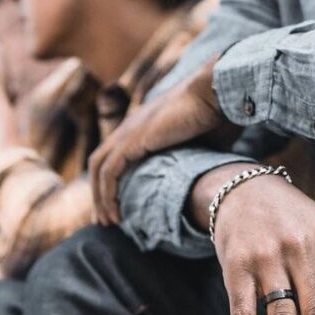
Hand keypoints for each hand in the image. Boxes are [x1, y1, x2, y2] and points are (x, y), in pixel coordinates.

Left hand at [90, 56, 224, 224]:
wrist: (214, 92)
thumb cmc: (216, 114)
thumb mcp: (200, 144)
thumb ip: (192, 160)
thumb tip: (205, 181)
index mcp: (140, 127)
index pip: (113, 157)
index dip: (110, 182)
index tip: (116, 207)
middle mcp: (129, 128)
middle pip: (99, 165)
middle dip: (99, 195)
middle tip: (104, 220)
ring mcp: (127, 133)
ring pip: (100, 171)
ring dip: (101, 199)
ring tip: (109, 223)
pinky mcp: (131, 141)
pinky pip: (109, 173)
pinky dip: (108, 195)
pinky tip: (116, 214)